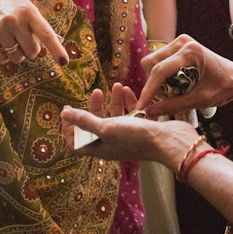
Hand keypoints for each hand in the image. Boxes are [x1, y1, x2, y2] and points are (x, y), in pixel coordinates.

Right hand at [0, 0, 68, 66]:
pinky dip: (1, 57)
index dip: (56, 49)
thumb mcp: (26, 9)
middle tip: (20, 39)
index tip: (64, 62)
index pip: (46, 33)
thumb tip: (59, 42)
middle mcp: (14, 19)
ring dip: (14, 54)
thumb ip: (40, 26)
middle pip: (31, 52)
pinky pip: (0, 60)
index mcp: (29, 11)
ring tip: (7, 38)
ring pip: (16, 58)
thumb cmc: (9, 7)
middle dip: (28, 50)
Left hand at [61, 84, 198, 169]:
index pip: (77, 144)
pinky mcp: (142, 128)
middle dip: (94, 108)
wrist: (169, 141)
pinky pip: (131, 113)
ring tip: (115, 85)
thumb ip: (85, 120)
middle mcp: (113, 143)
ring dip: (113, 101)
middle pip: (97, 126)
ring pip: (115, 116)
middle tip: (95, 92)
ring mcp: (128, 136)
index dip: (70, 130)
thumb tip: (63, 114)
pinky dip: (127, 101)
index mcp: (101, 148)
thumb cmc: (135, 137)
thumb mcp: (106, 128)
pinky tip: (127, 90)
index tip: (68, 112)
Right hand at [137, 34, 232, 115]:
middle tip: (164, 100)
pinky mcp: (178, 46)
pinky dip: (161, 75)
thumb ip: (174, 105)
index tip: (141, 107)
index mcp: (190, 52)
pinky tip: (174, 86)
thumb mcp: (201, 100)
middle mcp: (182, 42)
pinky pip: (160, 60)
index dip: (148, 90)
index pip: (160, 70)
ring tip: (171, 93)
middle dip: (152, 84)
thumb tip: (150, 112)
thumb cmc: (224, 87)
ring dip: (156, 80)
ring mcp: (179, 42)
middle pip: (151, 63)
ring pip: (153, 61)